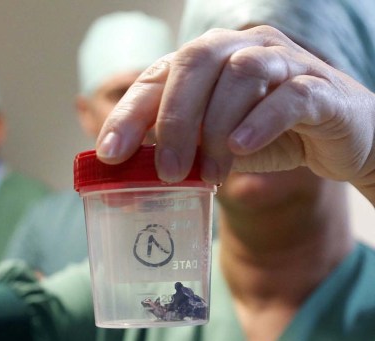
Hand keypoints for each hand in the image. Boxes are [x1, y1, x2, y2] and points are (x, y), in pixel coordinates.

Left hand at [95, 26, 374, 190]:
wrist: (338, 139)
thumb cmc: (266, 138)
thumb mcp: (210, 147)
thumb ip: (174, 154)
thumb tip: (124, 184)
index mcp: (208, 62)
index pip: (158, 76)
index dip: (128, 113)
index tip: (109, 154)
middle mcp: (242, 49)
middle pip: (196, 62)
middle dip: (173, 120)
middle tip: (166, 171)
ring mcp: (284, 62)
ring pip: (241, 74)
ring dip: (217, 129)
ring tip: (208, 175)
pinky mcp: (320, 88)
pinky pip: (289, 95)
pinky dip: (260, 122)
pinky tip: (241, 149)